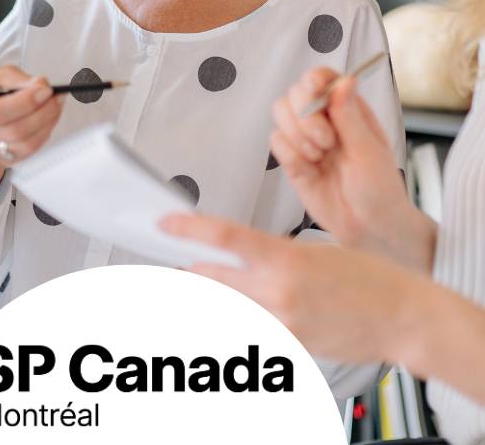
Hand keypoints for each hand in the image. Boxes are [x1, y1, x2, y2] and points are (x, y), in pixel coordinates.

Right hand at [0, 65, 62, 204]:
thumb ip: (16, 78)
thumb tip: (39, 84)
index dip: (26, 101)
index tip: (45, 89)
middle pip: (15, 131)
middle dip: (43, 112)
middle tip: (56, 96)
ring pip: (26, 144)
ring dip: (48, 122)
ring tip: (56, 105)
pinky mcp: (6, 158)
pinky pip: (30, 151)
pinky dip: (45, 133)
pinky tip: (49, 119)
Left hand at [162, 213, 425, 368]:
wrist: (402, 316)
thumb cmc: (370, 279)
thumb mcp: (318, 250)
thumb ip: (276, 255)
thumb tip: (245, 256)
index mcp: (286, 258)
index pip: (224, 237)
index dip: (189, 229)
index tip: (167, 223)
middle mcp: (278, 291)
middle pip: (214, 277)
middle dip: (195, 268)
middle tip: (181, 259)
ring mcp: (282, 322)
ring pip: (229, 305)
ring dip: (215, 294)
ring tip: (210, 283)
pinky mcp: (291, 344)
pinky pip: (253, 329)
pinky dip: (244, 318)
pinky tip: (247, 310)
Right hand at [271, 68, 431, 266]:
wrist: (369, 229)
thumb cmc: (380, 189)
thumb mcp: (369, 152)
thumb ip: (350, 116)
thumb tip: (344, 80)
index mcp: (349, 109)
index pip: (323, 78)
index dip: (313, 80)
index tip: (314, 91)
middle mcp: (324, 119)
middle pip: (295, 92)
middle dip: (305, 115)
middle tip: (326, 141)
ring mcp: (306, 138)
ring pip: (280, 113)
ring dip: (296, 134)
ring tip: (319, 156)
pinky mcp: (292, 159)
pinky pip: (276, 142)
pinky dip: (290, 154)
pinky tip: (310, 169)